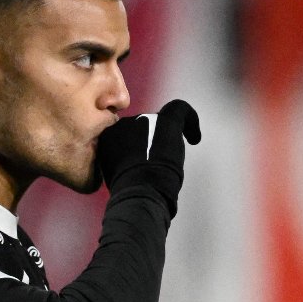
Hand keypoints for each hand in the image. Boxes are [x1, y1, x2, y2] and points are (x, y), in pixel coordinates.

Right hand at [96, 99, 200, 216]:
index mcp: (107, 136)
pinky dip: (191, 121)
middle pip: (142, 127)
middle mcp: (123, 123)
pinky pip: (180, 109)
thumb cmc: (128, 192)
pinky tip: (195, 138)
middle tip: (156, 167)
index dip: (135, 145)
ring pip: (159, 124)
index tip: (139, 159)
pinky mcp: (166, 120)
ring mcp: (144, 120)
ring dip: (165, 141)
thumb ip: (123, 159)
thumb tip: (136, 161)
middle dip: (151, 143)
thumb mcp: (114, 174)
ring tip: (169, 164)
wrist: (138, 191)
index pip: (124, 134)